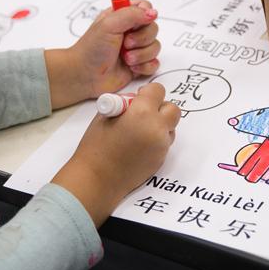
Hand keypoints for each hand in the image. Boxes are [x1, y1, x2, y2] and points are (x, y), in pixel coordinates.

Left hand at [47, 0, 160, 108]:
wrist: (85, 75)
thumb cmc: (91, 49)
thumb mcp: (109, 24)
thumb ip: (132, 14)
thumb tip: (153, 13)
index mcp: (121, 16)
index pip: (145, 8)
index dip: (145, 16)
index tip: (135, 25)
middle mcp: (130, 31)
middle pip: (153, 28)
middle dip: (142, 39)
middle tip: (125, 44)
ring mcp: (135, 48)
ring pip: (155, 47)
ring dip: (141, 54)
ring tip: (125, 59)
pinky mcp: (138, 64)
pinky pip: (154, 63)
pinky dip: (144, 66)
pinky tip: (131, 68)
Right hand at [52, 82, 180, 225]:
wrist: (97, 179)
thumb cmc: (95, 146)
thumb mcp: (105, 114)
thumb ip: (125, 104)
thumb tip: (136, 100)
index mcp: (142, 112)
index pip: (158, 91)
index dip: (148, 92)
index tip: (140, 97)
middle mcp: (157, 128)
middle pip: (173, 109)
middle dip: (160, 107)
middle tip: (143, 113)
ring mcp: (161, 146)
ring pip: (170, 127)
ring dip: (160, 125)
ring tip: (138, 132)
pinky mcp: (161, 160)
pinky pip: (164, 143)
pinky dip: (155, 140)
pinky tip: (138, 146)